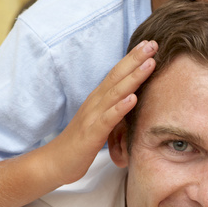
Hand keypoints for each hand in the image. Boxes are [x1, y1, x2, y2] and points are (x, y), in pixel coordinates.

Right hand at [40, 40, 156, 185]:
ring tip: (150, 63)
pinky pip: (107, 120)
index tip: (150, 44)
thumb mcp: (101, 121)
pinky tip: (132, 98)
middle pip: (117, 76)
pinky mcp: (91, 134)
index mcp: (98, 99)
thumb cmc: (80, 142)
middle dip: (136, 59)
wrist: (54, 162)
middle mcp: (95, 103)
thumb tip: (133, 99)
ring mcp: (92, 117)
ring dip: (133, 77)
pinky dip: (120, 107)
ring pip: (115, 93)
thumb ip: (114, 108)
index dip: (133, 58)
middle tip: (153, 43)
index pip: (117, 74)